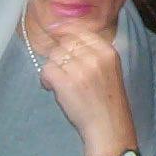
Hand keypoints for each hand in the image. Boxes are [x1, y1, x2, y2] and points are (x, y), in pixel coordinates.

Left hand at [38, 27, 138, 155]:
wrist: (108, 125)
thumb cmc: (108, 99)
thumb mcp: (109, 68)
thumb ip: (93, 52)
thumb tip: (66, 36)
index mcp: (107, 51)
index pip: (80, 30)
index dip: (65, 30)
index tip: (56, 32)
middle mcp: (95, 57)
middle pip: (65, 42)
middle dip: (59, 54)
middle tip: (62, 69)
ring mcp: (80, 69)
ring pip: (54, 55)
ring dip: (52, 66)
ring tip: (58, 81)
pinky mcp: (66, 83)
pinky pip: (47, 69)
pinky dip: (45, 77)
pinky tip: (51, 86)